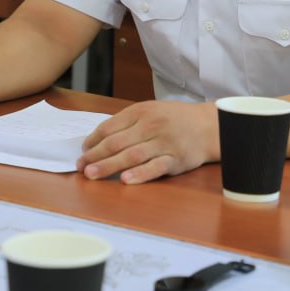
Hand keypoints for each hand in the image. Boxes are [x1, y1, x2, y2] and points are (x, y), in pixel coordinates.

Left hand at [77, 101, 217, 184]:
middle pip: (117, 142)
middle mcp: (151, 125)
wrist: (208, 125)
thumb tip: (98, 139)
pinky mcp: (176, 159)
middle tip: (81, 167)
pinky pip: (155, 168)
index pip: (110, 127)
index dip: (93, 140)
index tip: (83, 151)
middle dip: (95, 155)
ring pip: (132, 155)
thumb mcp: (151, 110)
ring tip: (92, 174)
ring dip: (109, 166)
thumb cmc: (174, 119)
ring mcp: (164, 143)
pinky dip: (140, 174)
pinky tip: (125, 180)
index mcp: (142, 111)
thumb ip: (127, 122)